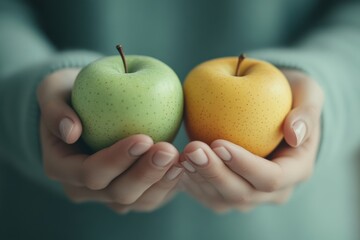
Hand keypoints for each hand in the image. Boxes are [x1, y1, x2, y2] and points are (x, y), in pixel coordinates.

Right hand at [37, 68, 183, 213]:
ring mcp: (108, 192)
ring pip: (138, 200)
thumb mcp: (53, 91)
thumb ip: (54, 109)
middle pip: (118, 192)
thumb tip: (70, 131)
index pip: (90, 173)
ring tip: (180, 159)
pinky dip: (168, 183)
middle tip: (168, 150)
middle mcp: (83, 187)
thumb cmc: (70, 94)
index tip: (143, 138)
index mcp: (62, 167)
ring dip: (161, 181)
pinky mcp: (131, 189)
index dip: (117, 160)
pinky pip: (151, 195)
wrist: (85, 105)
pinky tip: (183, 164)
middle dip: (145, 173)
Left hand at [179, 69, 323, 212]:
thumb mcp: (307, 92)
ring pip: (220, 198)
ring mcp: (249, 194)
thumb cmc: (290, 96)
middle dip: (215, 173)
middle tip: (192, 149)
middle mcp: (273, 191)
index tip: (219, 142)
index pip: (271, 178)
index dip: (244, 165)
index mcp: (297, 170)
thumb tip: (294, 134)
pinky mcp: (226, 190)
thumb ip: (306, 111)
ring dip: (199, 178)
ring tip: (182, 154)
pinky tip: (178, 161)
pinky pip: (206, 193)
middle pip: (242, 194)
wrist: (272, 109)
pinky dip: (191, 180)